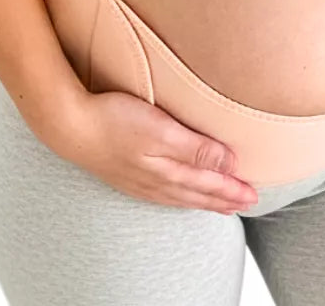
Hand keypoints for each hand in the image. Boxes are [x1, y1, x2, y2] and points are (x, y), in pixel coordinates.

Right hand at [58, 88, 259, 214]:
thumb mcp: (161, 130)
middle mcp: (157, 183)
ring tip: (220, 204)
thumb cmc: (115, 121)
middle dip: (223, 199)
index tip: (253, 192)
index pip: (209, 184)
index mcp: (169, 172)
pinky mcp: (127, 176)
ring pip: (181, 196)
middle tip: (246, 203)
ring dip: (204, 199)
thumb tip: (228, 163)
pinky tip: (179, 194)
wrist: (71, 126)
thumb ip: (196, 148)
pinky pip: (164, 194)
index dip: (232, 189)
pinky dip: (181, 197)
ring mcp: (140, 182)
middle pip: (198, 194)